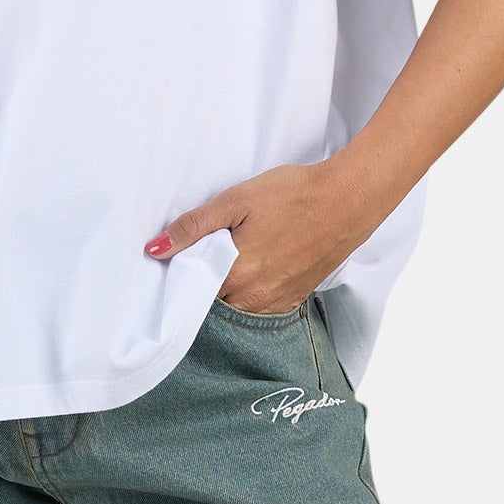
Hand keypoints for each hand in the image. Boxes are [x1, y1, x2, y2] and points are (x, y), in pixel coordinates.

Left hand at [144, 157, 380, 314]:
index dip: (182, 278)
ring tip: (232, 261)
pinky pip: (260, 308)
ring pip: (236, 308)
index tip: (179, 263)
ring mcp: (276, 302)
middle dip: (203, 286)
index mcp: (234, 275)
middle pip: (212, 304)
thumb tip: (154, 250)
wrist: (348, 200)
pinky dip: (250, 294)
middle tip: (206, 256)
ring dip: (227, 292)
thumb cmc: (293, 195)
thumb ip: (193, 227)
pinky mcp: (295, 299)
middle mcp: (253, 298)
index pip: (190, 293)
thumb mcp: (235, 201)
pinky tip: (255, 268)